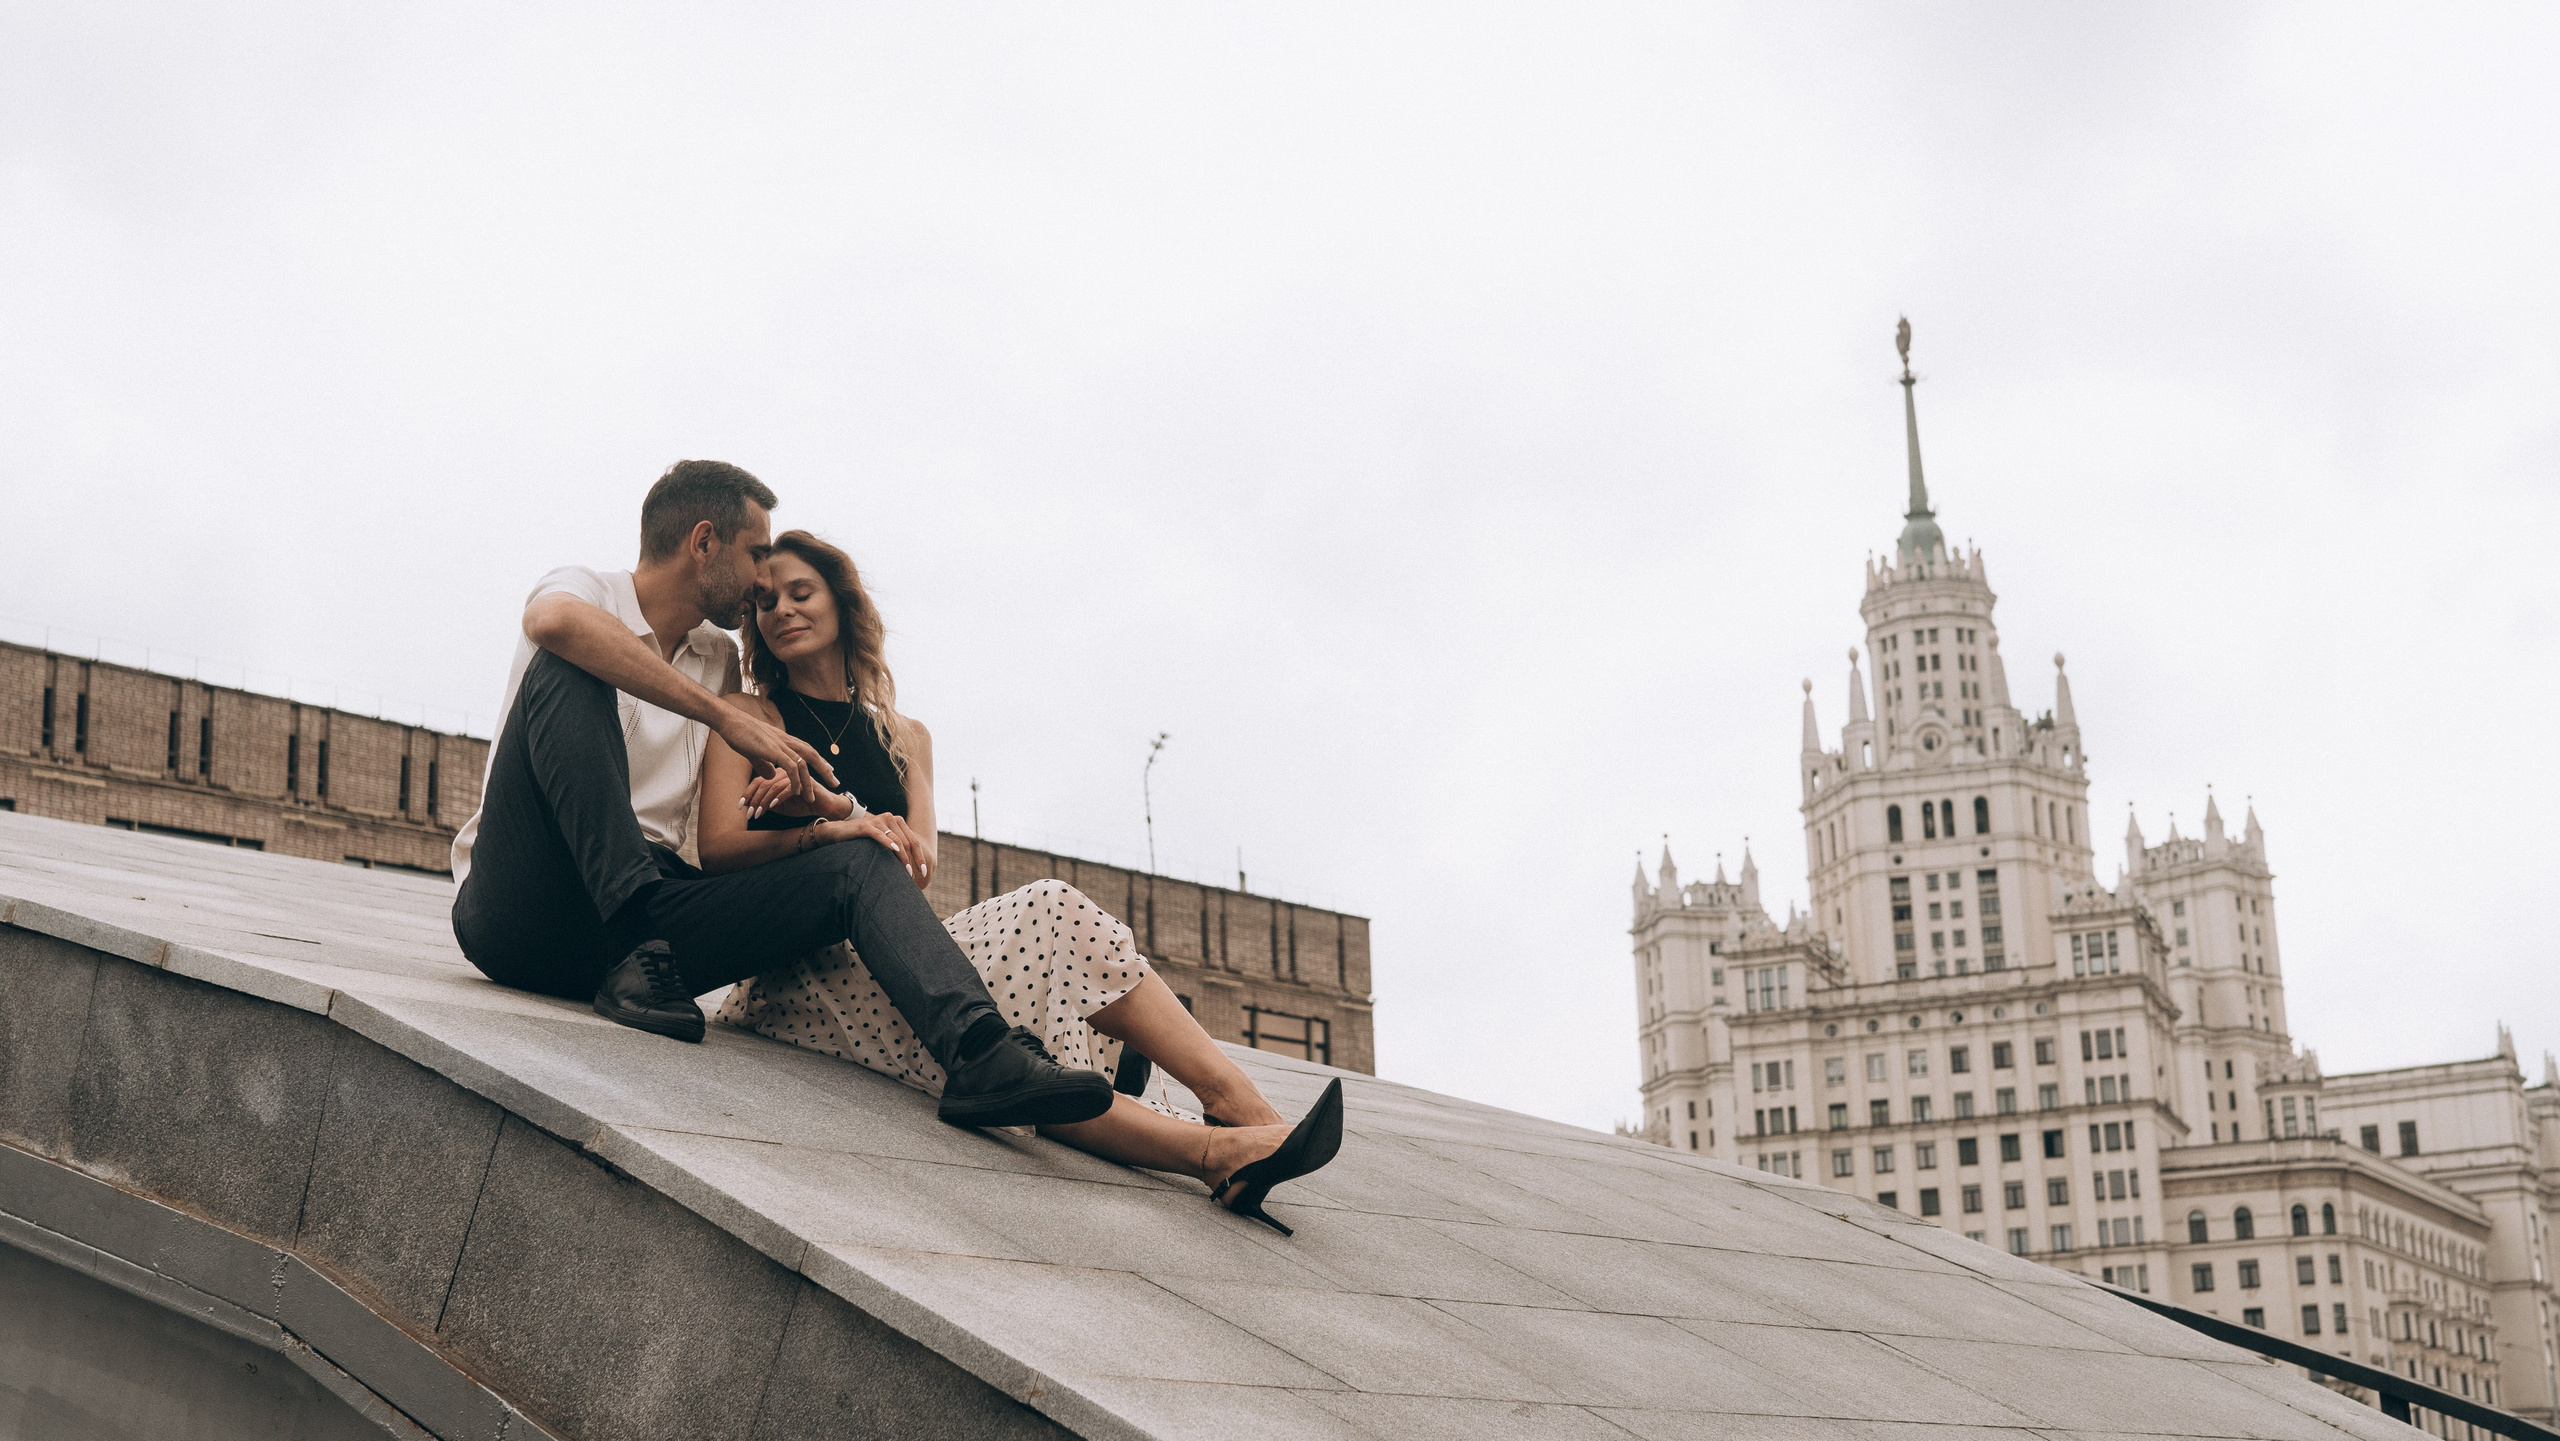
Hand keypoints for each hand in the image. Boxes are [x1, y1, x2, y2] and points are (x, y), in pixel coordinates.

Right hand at [719, 708, 837, 800]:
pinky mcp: (772, 750)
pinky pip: (790, 766)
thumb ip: (764, 764)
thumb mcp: (754, 752)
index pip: (806, 749)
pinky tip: (797, 791)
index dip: (818, 760)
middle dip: (824, 769)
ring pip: (803, 763)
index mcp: (783, 740)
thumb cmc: (739, 734)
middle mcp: (786, 741)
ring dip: (809, 781)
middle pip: (812, 755)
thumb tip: (772, 776)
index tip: (829, 769)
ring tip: (812, 797)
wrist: (729, 721)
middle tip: (835, 782)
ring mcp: (780, 745)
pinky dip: (796, 779)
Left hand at [739, 775, 851, 820]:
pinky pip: (788, 788)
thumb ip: (765, 802)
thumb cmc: (801, 805)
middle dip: (754, 800)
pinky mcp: (806, 782)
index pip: (758, 781)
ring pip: (773, 786)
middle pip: (763, 783)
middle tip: (749, 814)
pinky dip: (778, 798)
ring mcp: (796, 775)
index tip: (740, 808)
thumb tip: (747, 806)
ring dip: (764, 801)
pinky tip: (772, 807)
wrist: (824, 807)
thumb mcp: (779, 805)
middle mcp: (785, 771)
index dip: (748, 794)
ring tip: (758, 814)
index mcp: (777, 773)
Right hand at [815, 813, 930, 887]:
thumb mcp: (882, 844)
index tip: (925, 873)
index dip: (920, 857)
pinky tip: (895, 850)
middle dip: (912, 861)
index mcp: (897, 822)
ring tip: (906, 871)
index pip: (914, 841)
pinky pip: (880, 834)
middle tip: (913, 876)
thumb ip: (896, 849)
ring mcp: (878, 820)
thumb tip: (911, 868)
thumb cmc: (862, 842)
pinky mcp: (866, 825)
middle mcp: (890, 818)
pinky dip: (889, 843)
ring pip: (897, 840)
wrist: (837, 833)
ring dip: (903, 857)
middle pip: (908, 842)